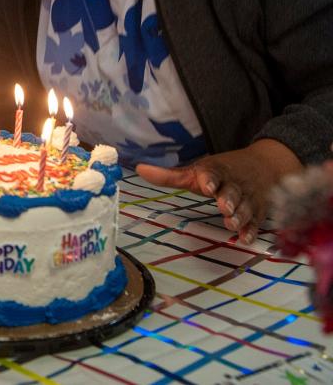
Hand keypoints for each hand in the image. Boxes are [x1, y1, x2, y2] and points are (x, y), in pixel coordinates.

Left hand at [136, 138, 302, 244]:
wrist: (263, 165)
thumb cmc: (220, 172)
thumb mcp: (197, 171)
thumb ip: (170, 175)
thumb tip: (139, 169)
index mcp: (216, 172)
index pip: (213, 173)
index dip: (209, 179)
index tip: (206, 185)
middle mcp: (234, 184)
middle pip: (232, 192)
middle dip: (228, 199)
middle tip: (223, 207)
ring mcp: (248, 198)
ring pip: (245, 207)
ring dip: (239, 215)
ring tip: (231, 223)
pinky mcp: (258, 212)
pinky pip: (256, 222)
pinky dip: (251, 230)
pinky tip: (245, 239)